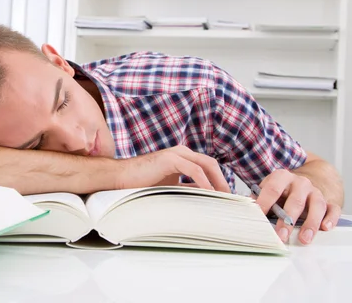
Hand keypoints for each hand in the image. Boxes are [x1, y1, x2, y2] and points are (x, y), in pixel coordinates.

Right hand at [116, 145, 230, 192]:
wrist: (121, 178)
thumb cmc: (141, 183)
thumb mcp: (169, 187)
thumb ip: (185, 188)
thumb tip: (203, 199)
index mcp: (182, 157)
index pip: (207, 166)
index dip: (219, 180)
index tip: (226, 196)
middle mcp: (181, 152)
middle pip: (211, 164)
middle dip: (223, 180)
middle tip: (230, 197)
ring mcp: (176, 154)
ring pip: (206, 164)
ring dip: (217, 181)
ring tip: (223, 196)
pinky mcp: (170, 159)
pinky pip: (193, 170)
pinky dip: (204, 181)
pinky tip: (209, 192)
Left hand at [254, 169, 341, 244]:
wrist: (306, 181)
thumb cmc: (282, 190)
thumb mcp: (268, 188)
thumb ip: (258, 197)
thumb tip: (246, 210)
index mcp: (282, 177)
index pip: (272, 189)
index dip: (265, 202)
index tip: (258, 216)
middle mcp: (301, 183)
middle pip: (295, 201)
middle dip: (288, 220)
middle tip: (281, 235)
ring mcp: (316, 192)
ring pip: (317, 205)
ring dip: (310, 223)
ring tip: (304, 238)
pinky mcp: (329, 201)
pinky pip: (334, 209)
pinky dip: (331, 218)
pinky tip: (326, 228)